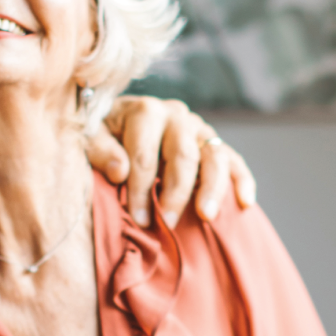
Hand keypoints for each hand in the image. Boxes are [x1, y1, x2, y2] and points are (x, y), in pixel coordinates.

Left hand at [87, 96, 256, 227]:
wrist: (118, 122)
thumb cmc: (103, 135)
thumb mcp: (91, 138)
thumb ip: (100, 150)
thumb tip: (120, 170)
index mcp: (145, 111)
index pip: (145, 155)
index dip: (140, 190)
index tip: (139, 219)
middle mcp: (177, 116)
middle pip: (183, 156)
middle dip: (175, 194)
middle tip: (167, 224)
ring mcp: (199, 129)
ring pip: (215, 157)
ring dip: (212, 189)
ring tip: (206, 216)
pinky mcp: (214, 144)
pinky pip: (234, 160)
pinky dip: (242, 180)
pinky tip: (244, 202)